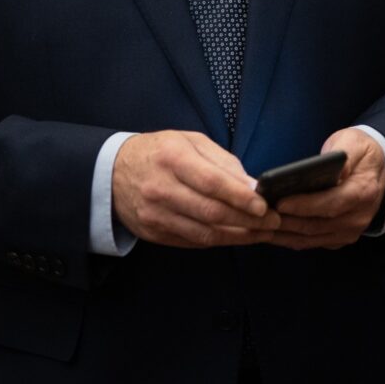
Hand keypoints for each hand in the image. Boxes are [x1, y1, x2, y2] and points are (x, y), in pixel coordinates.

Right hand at [113, 131, 281, 248]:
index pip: (211, 182)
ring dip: (238, 236)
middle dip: (247, 221)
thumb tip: (252, 186)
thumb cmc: (159, 152)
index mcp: (172, 159)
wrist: (112, 173)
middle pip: (211, 212)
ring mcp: (155, 215)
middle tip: (272, 222)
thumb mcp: (189, 142)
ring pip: (204, 233)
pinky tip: (236, 236)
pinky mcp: (153, 233)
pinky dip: (218, 240)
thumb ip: (222, 162)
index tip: (264, 206)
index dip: (240, 197)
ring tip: (261, 232)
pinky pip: (193, 241)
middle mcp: (160, 189)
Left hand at [267, 128, 384, 249]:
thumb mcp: (353, 143)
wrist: (379, 169)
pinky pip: (312, 242)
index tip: (279, 203)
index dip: (304, 206)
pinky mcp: (341, 238)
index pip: (331, 203)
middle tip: (259, 215)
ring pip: (311, 238)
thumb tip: (329, 169)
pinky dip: (290, 239)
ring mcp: (350, 231)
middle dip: (286, 222)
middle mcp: (358, 217)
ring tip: (258, 226)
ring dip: (284, 234)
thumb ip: (343, 154)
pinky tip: (271, 232)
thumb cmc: (359, 152)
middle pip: (317, 225)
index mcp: (363, 192)